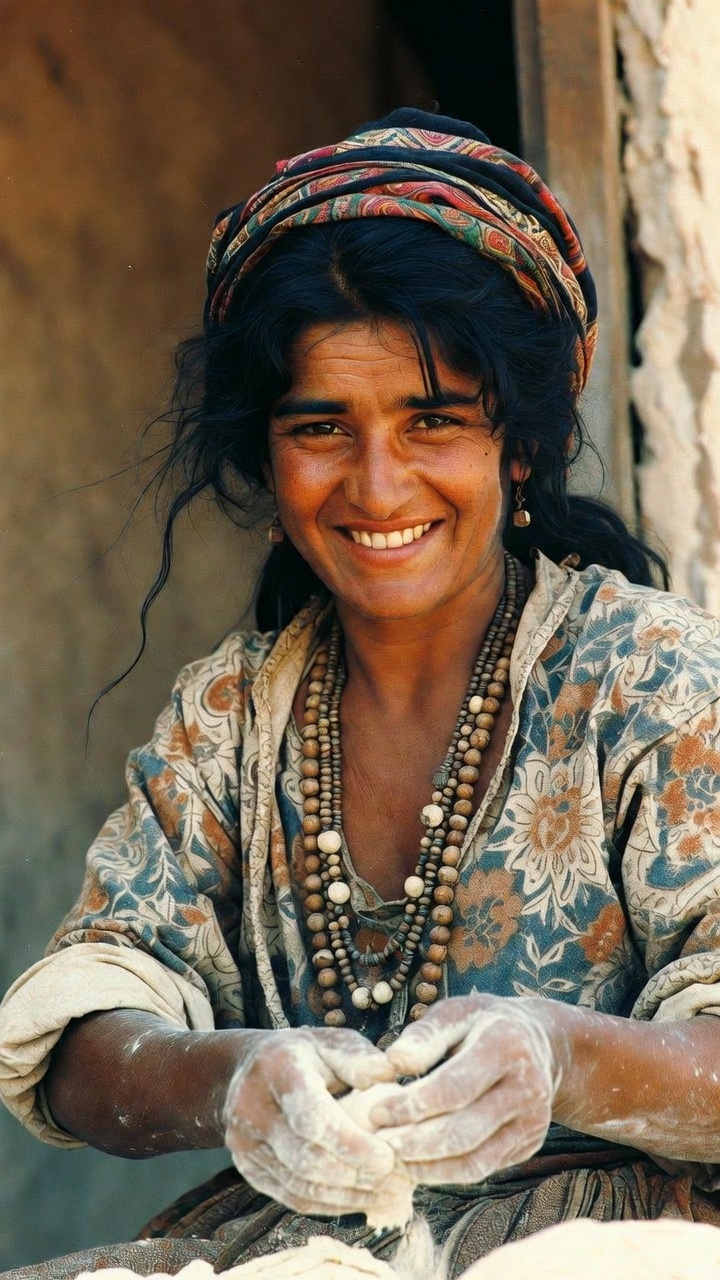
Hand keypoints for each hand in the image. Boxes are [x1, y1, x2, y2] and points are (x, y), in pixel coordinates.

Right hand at [223, 1026, 396, 1215]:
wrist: (248, 1067)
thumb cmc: (303, 1054)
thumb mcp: (332, 1042)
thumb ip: (359, 1058)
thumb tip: (388, 1075)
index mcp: (277, 1068)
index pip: (312, 1118)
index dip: (351, 1144)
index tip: (388, 1158)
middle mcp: (251, 1107)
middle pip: (305, 1159)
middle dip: (355, 1176)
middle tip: (397, 1181)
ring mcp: (244, 1142)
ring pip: (299, 1185)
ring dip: (347, 1196)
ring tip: (387, 1193)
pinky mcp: (247, 1168)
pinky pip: (292, 1196)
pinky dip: (329, 1203)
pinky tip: (360, 1197)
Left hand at [370, 995, 557, 1184]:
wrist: (540, 1044)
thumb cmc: (482, 1025)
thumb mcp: (455, 1012)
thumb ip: (425, 1034)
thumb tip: (394, 1061)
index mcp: (507, 1046)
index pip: (454, 1088)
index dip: (411, 1105)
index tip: (375, 1111)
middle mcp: (528, 1088)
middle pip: (464, 1131)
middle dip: (414, 1143)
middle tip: (377, 1142)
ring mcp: (533, 1122)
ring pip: (473, 1160)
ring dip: (426, 1165)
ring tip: (391, 1156)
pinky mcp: (529, 1145)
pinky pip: (482, 1168)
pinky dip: (444, 1172)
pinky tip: (416, 1164)